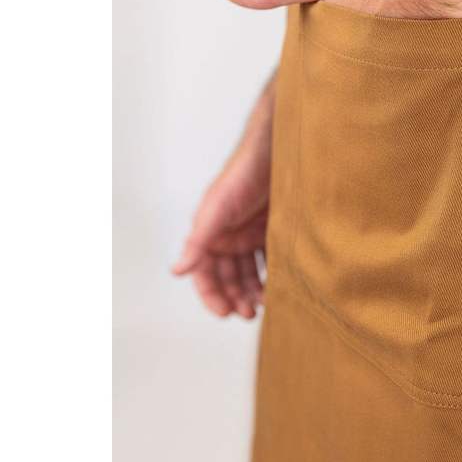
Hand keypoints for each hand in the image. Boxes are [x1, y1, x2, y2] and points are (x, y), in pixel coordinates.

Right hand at [171, 78, 275, 318]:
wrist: (278, 147)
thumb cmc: (244, 172)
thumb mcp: (218, 207)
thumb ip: (199, 239)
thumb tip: (177, 270)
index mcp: (211, 232)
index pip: (204, 272)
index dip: (212, 295)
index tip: (225, 314)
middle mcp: (230, 235)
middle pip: (228, 276)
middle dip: (236, 296)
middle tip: (251, 313)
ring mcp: (252, 232)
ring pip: (250, 270)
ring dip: (255, 289)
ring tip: (268, 303)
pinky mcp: (274, 227)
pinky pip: (271, 257)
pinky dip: (274, 273)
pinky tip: (284, 285)